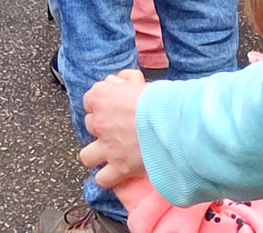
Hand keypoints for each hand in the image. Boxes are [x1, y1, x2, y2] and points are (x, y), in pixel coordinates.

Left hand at [79, 69, 150, 189]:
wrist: (174, 122)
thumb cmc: (162, 99)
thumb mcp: (140, 84)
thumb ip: (127, 85)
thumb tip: (126, 83)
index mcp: (101, 97)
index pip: (89, 100)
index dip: (102, 104)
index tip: (114, 107)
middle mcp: (99, 122)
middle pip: (90, 125)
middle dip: (103, 127)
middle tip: (120, 129)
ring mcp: (107, 146)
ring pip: (87, 155)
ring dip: (97, 155)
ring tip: (110, 154)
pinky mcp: (119, 167)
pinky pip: (103, 178)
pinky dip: (108, 177)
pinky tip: (117, 173)